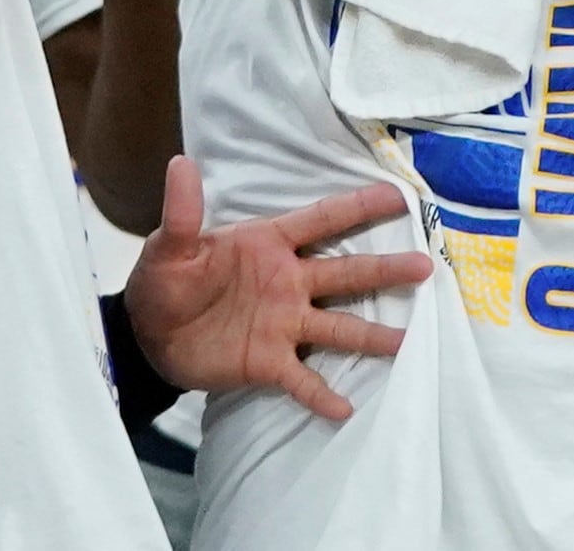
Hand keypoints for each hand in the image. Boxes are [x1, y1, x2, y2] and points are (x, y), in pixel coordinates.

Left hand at [124, 157, 429, 420]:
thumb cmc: (166, 280)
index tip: (399, 196)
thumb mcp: (169, 246)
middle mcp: (288, 283)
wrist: (148, 336)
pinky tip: (346, 409)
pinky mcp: (269, 362)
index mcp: (269, 245)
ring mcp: (283, 324)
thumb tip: (180, 164)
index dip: (358, 207)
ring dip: (372, 336)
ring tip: (408, 343)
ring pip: (337, 328)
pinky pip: (302, 379)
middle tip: (425, 268)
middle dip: (384, 271)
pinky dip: (322, 394)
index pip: (321, 220)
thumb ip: (182, 213)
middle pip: (345, 273)